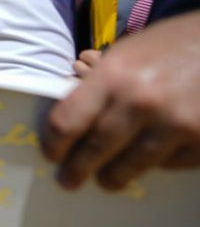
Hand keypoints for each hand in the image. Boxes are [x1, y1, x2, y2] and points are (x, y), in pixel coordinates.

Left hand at [42, 11, 199, 190]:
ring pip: (129, 166)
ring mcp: (174, 124)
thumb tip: (70, 123)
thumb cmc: (170, 45)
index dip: (53, 144)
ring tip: (107, 180)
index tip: (51, 154)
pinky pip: (167, 164)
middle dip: (76, 170)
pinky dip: (157, 163)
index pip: (67, 122)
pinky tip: (153, 157)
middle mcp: (140, 102)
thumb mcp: (124, 54)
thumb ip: (97, 87)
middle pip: (94, 150)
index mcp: (113, 76)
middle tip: (68, 180)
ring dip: (113, 177)